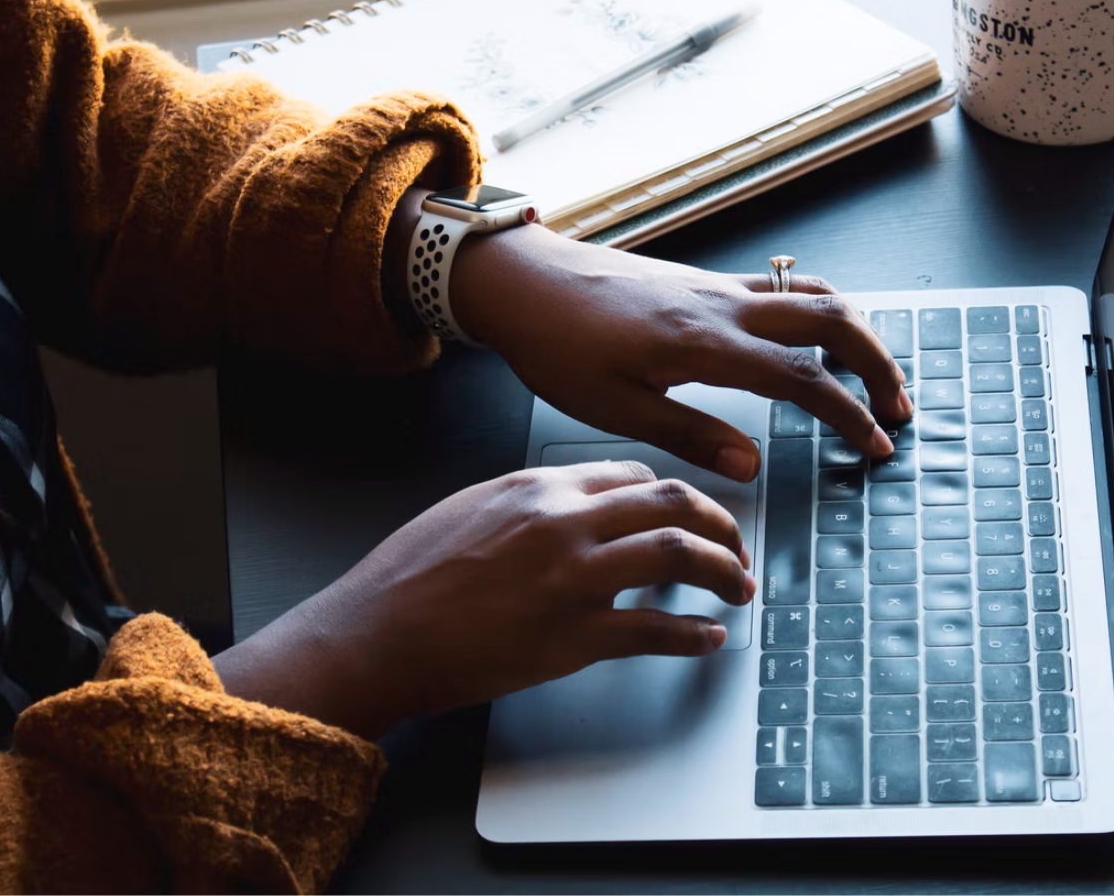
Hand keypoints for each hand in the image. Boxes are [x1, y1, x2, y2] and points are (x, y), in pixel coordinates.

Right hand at [213, 461, 752, 738]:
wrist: (374, 634)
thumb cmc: (408, 577)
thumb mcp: (469, 509)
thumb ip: (530, 503)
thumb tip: (576, 509)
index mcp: (539, 486)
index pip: (634, 476)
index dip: (673, 496)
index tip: (688, 516)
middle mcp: (564, 522)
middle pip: (673, 503)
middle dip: (721, 524)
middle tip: (736, 548)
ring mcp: (573, 578)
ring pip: (680, 555)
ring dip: (724, 571)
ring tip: (739, 588)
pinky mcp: (573, 636)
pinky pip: (656, 630)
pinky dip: (694, 635)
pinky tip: (707, 639)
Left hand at [450, 222, 912, 481]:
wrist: (524, 281)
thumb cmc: (557, 346)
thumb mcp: (614, 409)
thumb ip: (690, 436)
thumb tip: (753, 467)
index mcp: (704, 343)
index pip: (803, 378)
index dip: (848, 414)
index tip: (875, 446)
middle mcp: (723, 305)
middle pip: (831, 320)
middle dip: (877, 363)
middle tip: (897, 409)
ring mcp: (717, 286)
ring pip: (814, 294)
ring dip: (857, 332)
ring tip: (874, 376)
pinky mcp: (706, 281)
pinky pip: (784, 287)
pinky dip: (820, 312)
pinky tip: (819, 342)